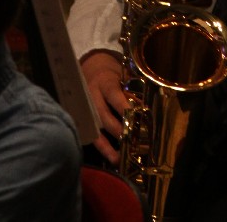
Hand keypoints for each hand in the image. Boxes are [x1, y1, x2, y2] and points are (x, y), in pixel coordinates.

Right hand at [81, 50, 127, 165]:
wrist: (90, 68)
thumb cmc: (111, 74)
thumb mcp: (121, 76)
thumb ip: (130, 91)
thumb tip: (144, 108)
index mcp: (104, 83)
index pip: (114, 96)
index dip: (124, 108)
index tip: (136, 119)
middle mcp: (92, 97)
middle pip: (104, 117)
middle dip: (118, 130)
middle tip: (132, 142)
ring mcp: (86, 110)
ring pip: (96, 130)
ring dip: (108, 145)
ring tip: (120, 158)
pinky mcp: (83, 119)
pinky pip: (91, 136)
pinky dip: (102, 148)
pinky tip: (112, 158)